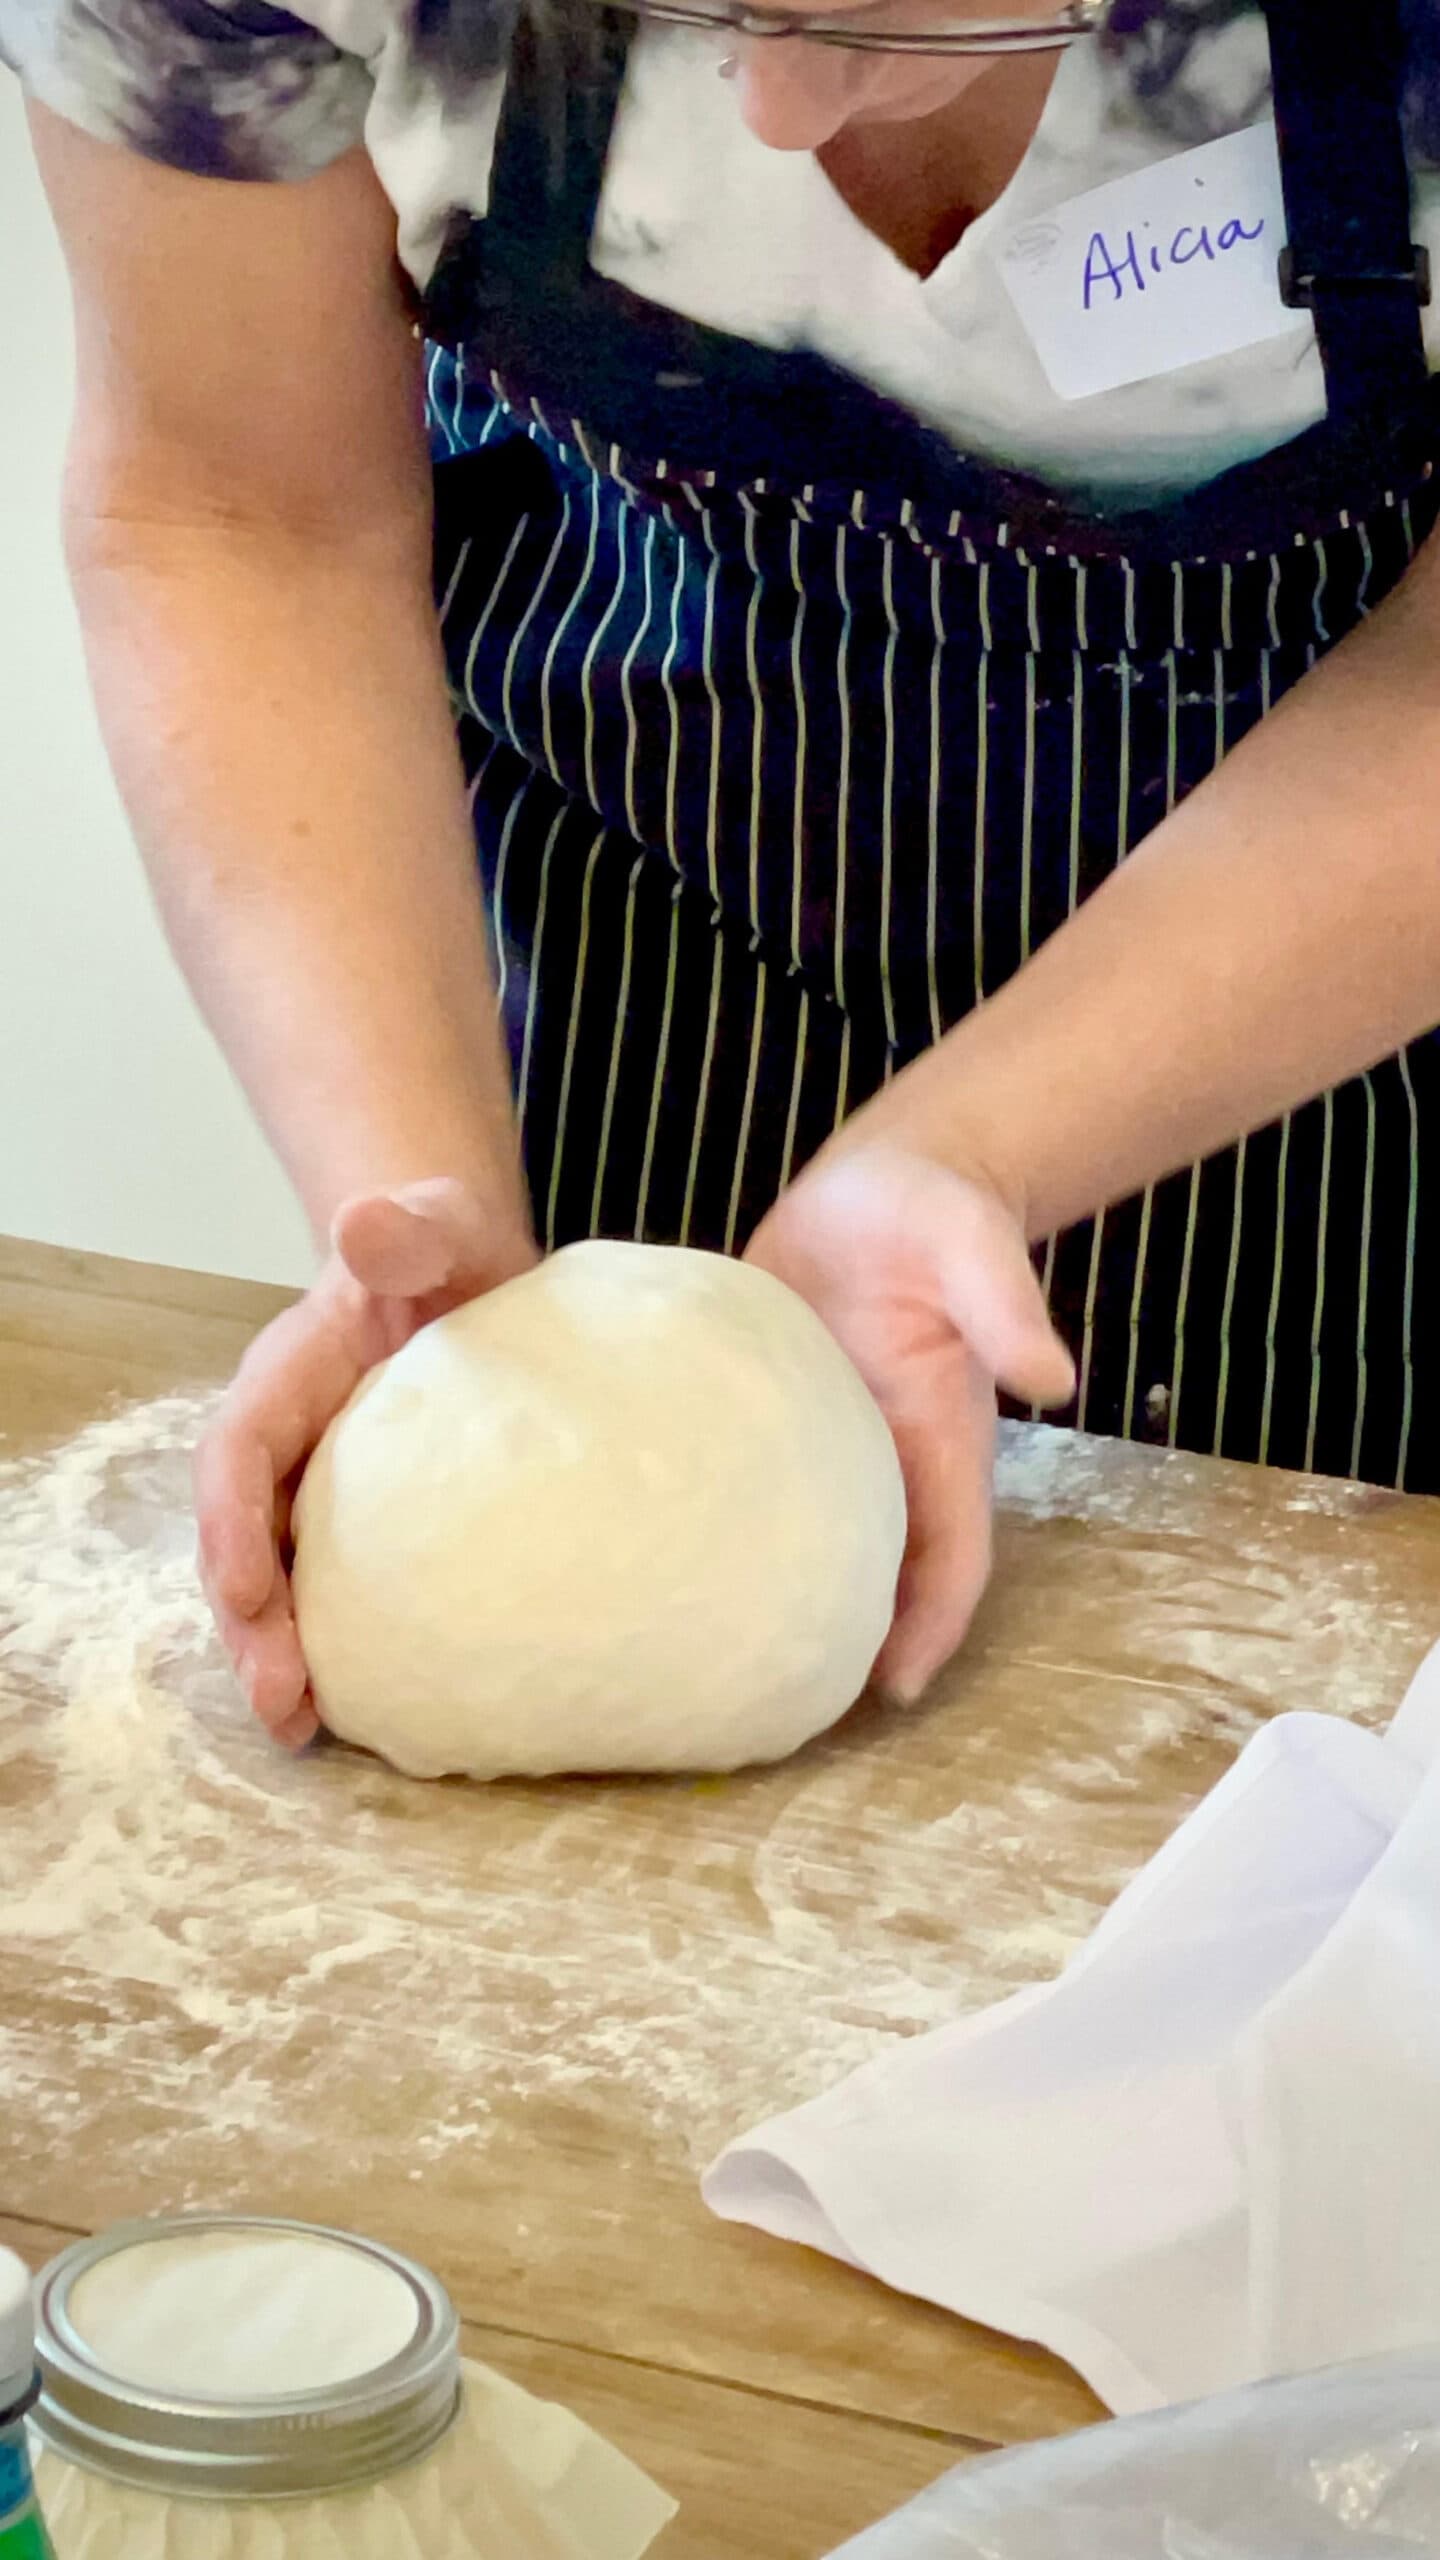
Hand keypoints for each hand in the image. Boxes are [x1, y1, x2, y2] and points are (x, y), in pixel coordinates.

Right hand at [195, 1177, 537, 1747]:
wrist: (465, 1268)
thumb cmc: (439, 1246)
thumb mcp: (430, 1223)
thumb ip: (405, 1226)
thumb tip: (366, 1227)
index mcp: (289, 1378)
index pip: (239, 1451)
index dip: (232, 1522)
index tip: (244, 1588)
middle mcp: (290, 1445)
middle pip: (245, 1542)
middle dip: (250, 1625)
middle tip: (281, 1699)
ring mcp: (324, 1492)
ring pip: (280, 1583)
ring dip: (281, 1656)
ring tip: (302, 1728)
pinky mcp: (371, 1526)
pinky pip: (340, 1591)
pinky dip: (341, 1650)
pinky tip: (369, 1710)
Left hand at [746, 1145, 1073, 1702]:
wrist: (881, 1184)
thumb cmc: (936, 1212)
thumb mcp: (972, 1246)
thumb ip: (1005, 1304)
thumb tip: (1048, 1375)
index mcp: (942, 1439)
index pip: (951, 1557)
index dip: (932, 1626)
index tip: (891, 1691)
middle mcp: (886, 1459)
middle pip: (879, 1577)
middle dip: (849, 1648)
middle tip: (787, 1714)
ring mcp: (828, 1445)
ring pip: (813, 1547)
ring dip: (788, 1604)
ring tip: (721, 1670)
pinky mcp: (771, 1417)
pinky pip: (752, 1492)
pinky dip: (729, 1537)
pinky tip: (671, 1566)